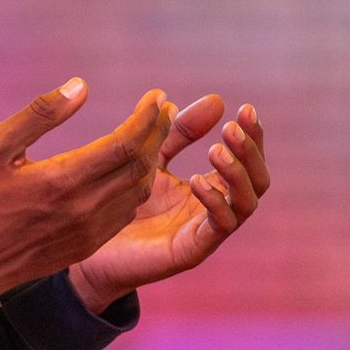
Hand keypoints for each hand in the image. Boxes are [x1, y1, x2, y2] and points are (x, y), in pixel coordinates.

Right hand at [0, 81, 171, 293]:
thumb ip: (40, 114)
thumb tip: (80, 86)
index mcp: (63, 179)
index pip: (125, 142)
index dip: (147, 117)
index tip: (157, 96)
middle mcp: (84, 206)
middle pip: (140, 165)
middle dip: (158, 133)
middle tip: (166, 110)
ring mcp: (91, 229)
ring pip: (140, 190)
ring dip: (153, 159)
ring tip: (156, 134)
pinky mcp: (90, 244)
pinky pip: (127, 211)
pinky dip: (138, 185)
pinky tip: (135, 169)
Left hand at [69, 97, 268, 311]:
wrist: (92, 249)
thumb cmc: (125, 203)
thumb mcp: (152, 158)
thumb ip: (179, 132)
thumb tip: (216, 99)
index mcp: (211, 187)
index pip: (247, 159)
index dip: (252, 135)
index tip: (245, 109)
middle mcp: (217, 209)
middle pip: (257, 180)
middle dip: (250, 151)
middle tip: (231, 129)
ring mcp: (207, 231)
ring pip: (247, 203)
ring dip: (237, 174)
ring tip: (215, 150)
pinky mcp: (192, 251)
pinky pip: (220, 227)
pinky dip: (215, 202)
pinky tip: (196, 182)